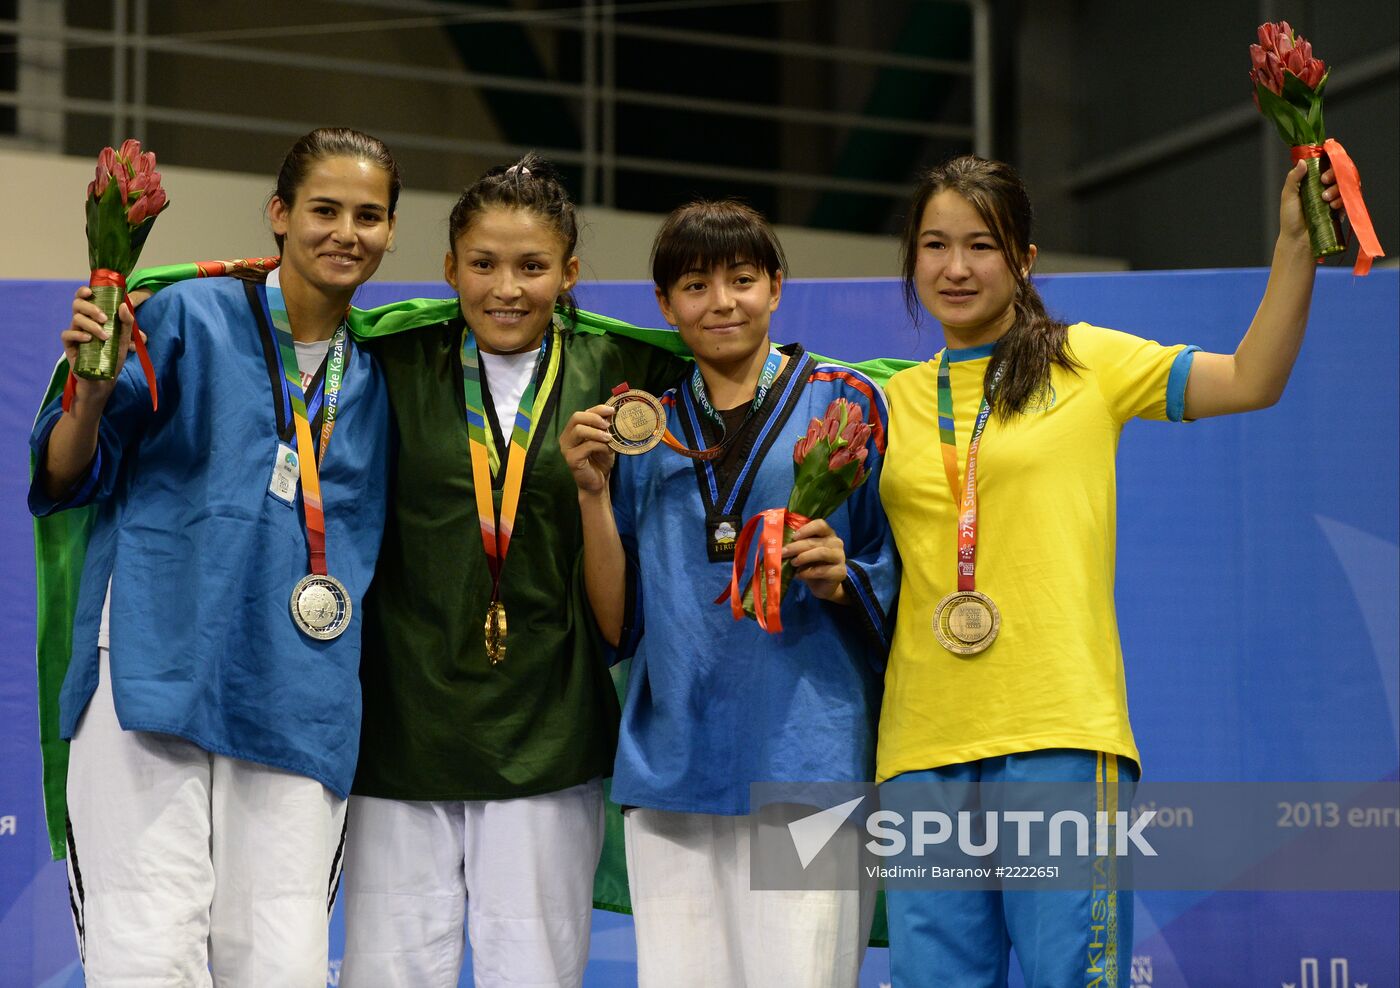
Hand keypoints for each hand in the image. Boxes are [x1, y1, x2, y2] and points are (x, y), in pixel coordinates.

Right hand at [61, 287, 146, 410]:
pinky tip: (88, 339)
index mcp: (93, 317)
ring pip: (75, 318)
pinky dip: (78, 334)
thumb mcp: (124, 340)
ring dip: (91, 324)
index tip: (91, 291)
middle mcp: (82, 322)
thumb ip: (126, 323)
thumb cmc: (113, 357)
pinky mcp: (69, 346)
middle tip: (104, 318)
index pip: (84, 298)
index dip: (84, 292)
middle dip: (91, 308)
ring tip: (104, 336)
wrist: (105, 379)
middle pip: (77, 304)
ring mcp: (75, 333)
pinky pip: (67, 334)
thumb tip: (124, 305)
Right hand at [560, 404, 616, 495]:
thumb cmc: (601, 459)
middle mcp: (566, 437)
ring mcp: (567, 448)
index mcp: (573, 430)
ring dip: (596, 432)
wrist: (598, 481)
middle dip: (594, 418)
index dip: (597, 409)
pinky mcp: (571, 459)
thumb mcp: (605, 439)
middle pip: (576, 417)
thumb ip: (605, 427)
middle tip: (608, 425)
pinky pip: (585, 446)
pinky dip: (599, 446)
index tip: (612, 411)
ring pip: (579, 430)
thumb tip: (613, 413)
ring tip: (609, 438)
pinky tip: (607, 449)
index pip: (582, 413)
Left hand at [783, 517, 848, 602]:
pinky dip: (807, 572)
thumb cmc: (812, 565)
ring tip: (793, 563)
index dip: (806, 529)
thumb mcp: (803, 553)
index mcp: (828, 534)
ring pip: (821, 553)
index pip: (820, 524)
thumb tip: (777, 544)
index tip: (793, 537)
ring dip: (803, 557)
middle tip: (783, 552)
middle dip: (797, 547)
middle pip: (816, 541)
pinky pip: (822, 570)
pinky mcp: (840, 572)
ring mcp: (840, 557)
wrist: (823, 586)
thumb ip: (796, 545)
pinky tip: (799, 575)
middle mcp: (836, 543)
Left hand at [1279, 160, 1344, 243]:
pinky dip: (1342, 200)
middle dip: (1333, 173)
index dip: (1329, 160)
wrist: (1297, 240)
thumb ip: (1294, 178)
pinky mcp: (1341, 209)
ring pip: (1345, 185)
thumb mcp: (1288, 196)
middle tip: (1324, 180)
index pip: (1326, 165)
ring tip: (1324, 198)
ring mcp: (1334, 198)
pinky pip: (1349, 199)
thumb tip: (1302, 161)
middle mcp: (1325, 187)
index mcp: (1313, 181)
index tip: (1327, 160)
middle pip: (1338, 172)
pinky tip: (1333, 205)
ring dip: (1337, 188)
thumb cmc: (1290, 218)